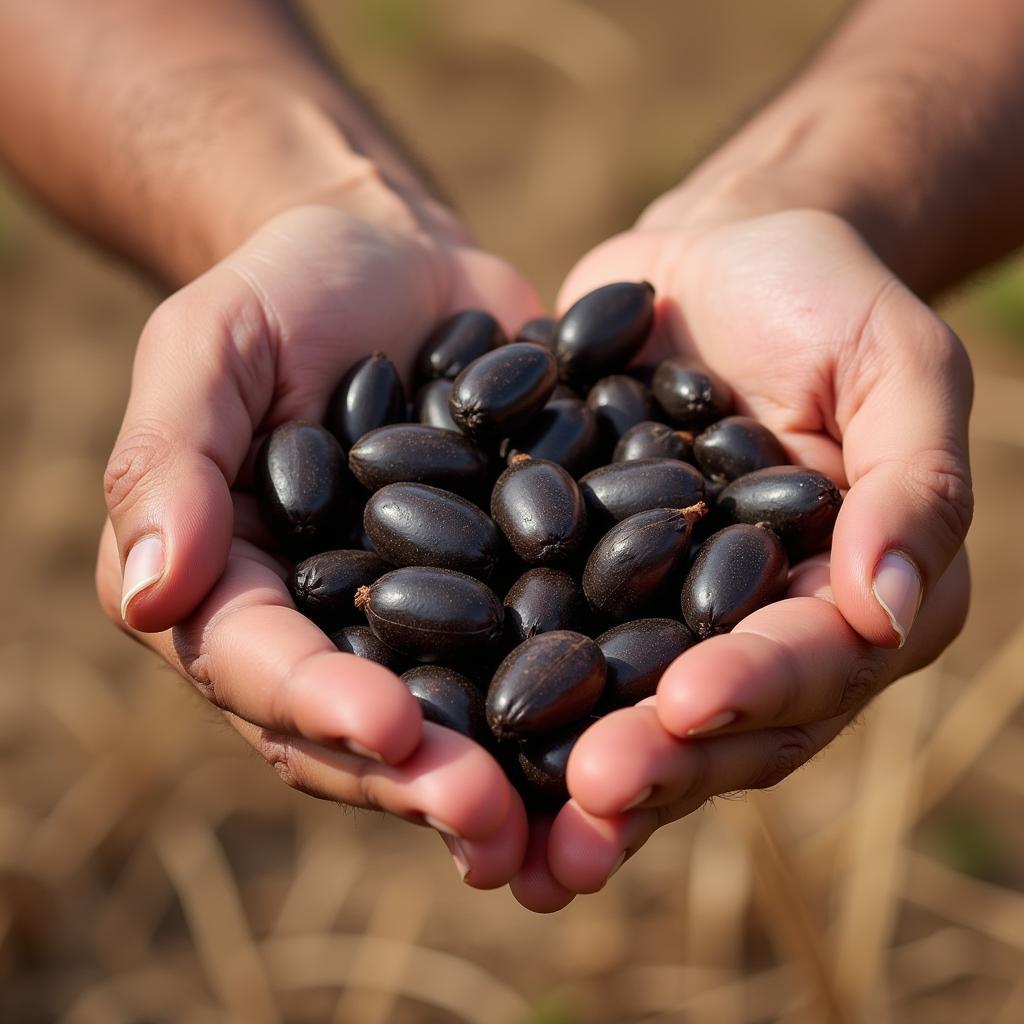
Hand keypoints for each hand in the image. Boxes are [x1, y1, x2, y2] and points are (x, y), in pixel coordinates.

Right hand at [95, 199, 542, 887]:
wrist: (399, 264)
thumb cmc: (289, 289)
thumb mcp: (213, 343)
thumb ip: (169, 456)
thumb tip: (154, 592)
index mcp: (228, 583)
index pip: (257, 664)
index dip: (316, 704)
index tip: (389, 730)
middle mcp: (318, 627)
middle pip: (355, 726)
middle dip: (419, 778)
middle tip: (492, 825)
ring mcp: (410, 622)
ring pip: (446, 720)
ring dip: (500, 778)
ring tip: (566, 820)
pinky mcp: (494, 595)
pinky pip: (524, 659)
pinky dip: (571, 705)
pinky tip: (629, 739)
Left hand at [510, 209, 972, 910]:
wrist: (714, 262)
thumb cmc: (821, 297)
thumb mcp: (895, 361)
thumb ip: (915, 478)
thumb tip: (892, 604)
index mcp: (850, 594)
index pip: (815, 661)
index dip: (759, 686)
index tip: (688, 702)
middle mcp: (759, 631)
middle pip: (718, 720)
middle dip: (658, 761)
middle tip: (587, 797)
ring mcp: (667, 620)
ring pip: (631, 716)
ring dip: (577, 778)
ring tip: (515, 842)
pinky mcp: (587, 591)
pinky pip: (554, 656)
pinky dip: (509, 708)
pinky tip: (454, 751)